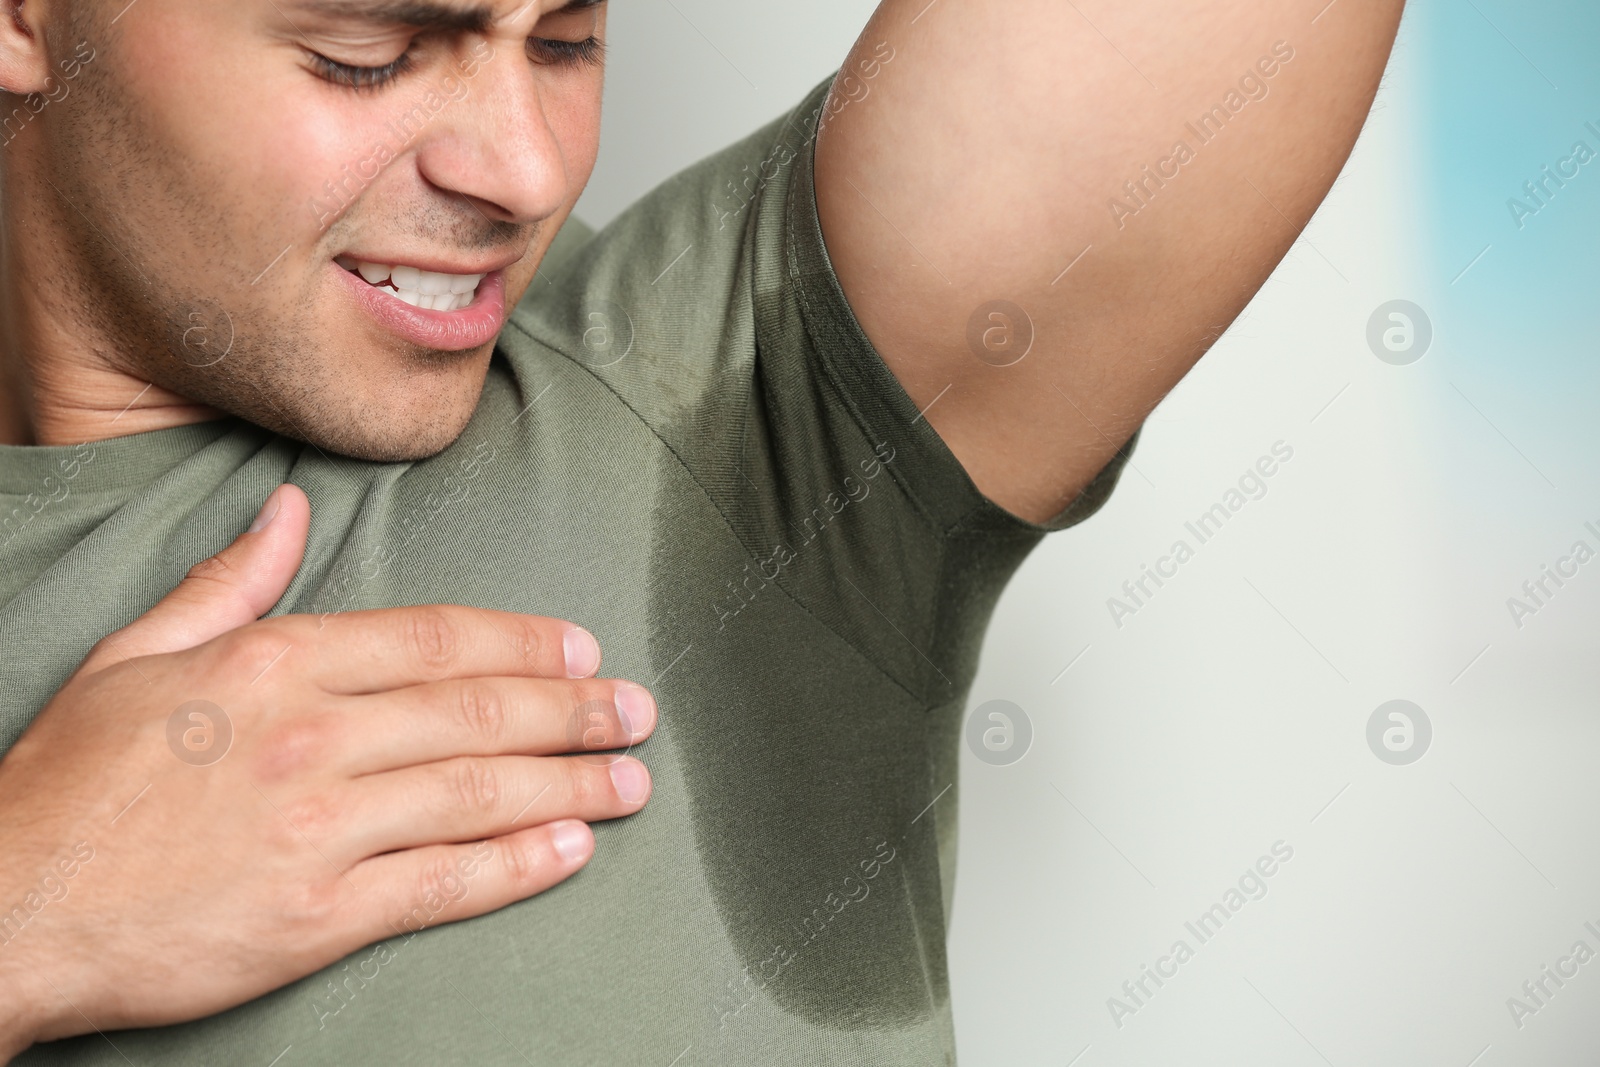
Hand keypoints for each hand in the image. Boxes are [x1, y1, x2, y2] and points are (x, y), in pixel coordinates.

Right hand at [0, 485, 654, 1059]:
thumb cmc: (70, 784)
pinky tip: (574, 846)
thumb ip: (227, 582)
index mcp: (274, 663)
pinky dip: (520, 864)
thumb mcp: (135, 657)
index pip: (435, 638)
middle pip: (480, 710)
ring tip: (635, 778)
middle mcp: (311, 737)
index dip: (525, 641)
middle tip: (639, 711)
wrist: (7, 913)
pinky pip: (445, 883)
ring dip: (574, 782)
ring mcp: (320, 829)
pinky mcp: (319, 918)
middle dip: (576, 709)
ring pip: (481, 793)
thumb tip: (290, 513)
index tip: (583, 648)